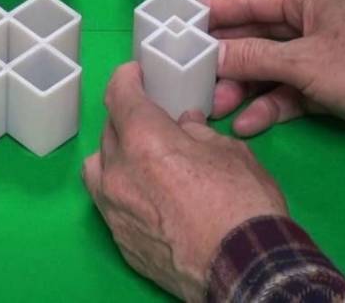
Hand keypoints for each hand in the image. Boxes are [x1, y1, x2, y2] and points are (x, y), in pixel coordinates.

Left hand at [82, 63, 287, 300]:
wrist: (245, 269)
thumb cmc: (244, 206)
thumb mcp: (231, 153)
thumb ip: (199, 133)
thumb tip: (185, 125)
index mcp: (144, 141)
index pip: (120, 96)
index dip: (125, 79)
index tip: (133, 74)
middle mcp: (118, 172)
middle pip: (110, 132)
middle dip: (128, 120)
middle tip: (150, 119)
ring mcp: (114, 209)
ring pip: (99, 168)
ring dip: (115, 155)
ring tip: (141, 157)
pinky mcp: (119, 240)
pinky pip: (110, 203)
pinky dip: (123, 190)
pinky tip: (147, 195)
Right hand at [203, 0, 344, 151]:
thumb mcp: (304, 61)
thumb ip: (254, 57)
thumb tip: (210, 54)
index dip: (211, 12)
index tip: (174, 25)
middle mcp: (312, 21)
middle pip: (256, 36)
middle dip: (225, 59)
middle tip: (189, 77)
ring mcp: (322, 55)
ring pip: (270, 68)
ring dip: (245, 88)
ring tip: (216, 109)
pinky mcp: (331, 88)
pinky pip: (291, 93)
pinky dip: (271, 107)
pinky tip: (248, 124)